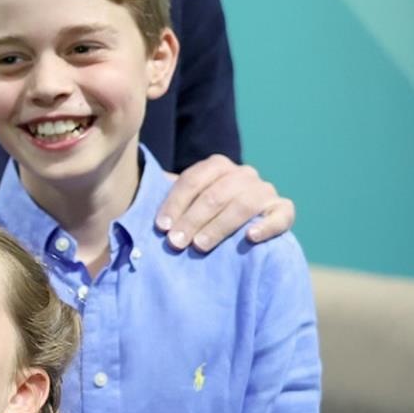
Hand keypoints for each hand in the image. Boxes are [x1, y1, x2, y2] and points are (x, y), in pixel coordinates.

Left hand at [155, 154, 293, 250]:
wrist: (243, 225)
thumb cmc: (202, 217)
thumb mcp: (185, 205)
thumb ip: (168, 203)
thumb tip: (130, 216)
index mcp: (217, 166)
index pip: (193, 180)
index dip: (175, 203)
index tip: (161, 227)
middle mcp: (243, 174)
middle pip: (216, 194)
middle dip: (192, 219)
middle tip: (175, 242)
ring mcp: (265, 191)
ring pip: (244, 204)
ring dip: (220, 226)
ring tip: (200, 245)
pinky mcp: (283, 210)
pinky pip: (282, 215)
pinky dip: (266, 226)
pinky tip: (249, 238)